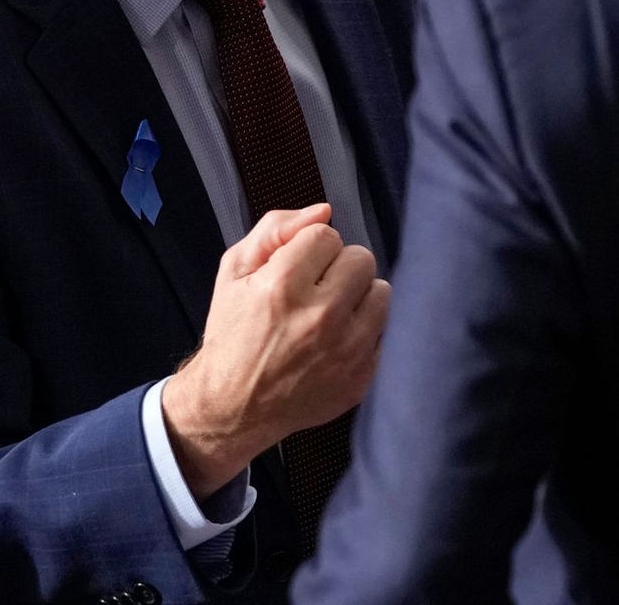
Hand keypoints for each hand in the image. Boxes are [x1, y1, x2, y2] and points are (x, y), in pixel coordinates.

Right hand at [161, 203, 389, 499]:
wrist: (233, 407)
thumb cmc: (233, 333)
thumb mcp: (235, 271)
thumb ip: (275, 229)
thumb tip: (324, 211)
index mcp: (282, 286)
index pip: (327, 235)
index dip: (309, 249)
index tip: (295, 270)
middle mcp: (319, 318)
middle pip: (361, 258)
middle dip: (338, 268)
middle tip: (314, 290)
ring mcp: (345, 351)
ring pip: (381, 292)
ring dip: (358, 297)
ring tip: (330, 313)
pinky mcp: (362, 377)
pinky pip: (385, 331)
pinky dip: (365, 331)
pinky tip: (337, 341)